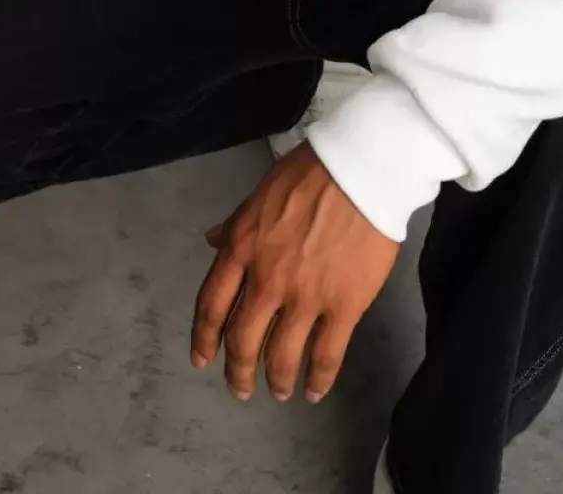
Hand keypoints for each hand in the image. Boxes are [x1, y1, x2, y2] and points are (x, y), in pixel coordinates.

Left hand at [191, 141, 399, 403]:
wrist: (360, 171)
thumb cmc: (310, 173)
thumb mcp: (260, 194)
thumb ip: (236, 225)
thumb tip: (212, 240)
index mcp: (242, 248)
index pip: (212, 304)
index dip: (204, 338)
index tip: (202, 360)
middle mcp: (266, 280)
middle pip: (243, 340)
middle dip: (238, 371)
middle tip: (240, 388)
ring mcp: (305, 296)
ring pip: (281, 356)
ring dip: (277, 380)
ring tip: (279, 392)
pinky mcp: (343, 306)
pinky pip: (326, 354)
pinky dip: (318, 379)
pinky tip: (315, 390)